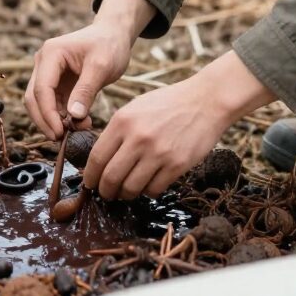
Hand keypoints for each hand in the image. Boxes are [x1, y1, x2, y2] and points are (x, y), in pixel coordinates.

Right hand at [26, 0, 155, 139]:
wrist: (113, 35)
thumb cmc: (109, 45)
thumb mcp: (101, 66)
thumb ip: (86, 91)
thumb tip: (74, 117)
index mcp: (51, 54)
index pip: (41, 89)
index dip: (47, 114)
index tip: (59, 133)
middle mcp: (43, 62)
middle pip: (33, 98)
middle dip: (45, 120)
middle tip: (61, 139)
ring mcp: (48, 72)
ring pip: (40, 103)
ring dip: (54, 120)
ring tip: (79, 130)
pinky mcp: (56, 82)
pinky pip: (52, 104)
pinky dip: (62, 116)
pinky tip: (81, 123)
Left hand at [83, 50, 274, 199]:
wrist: (205, 100)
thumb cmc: (168, 103)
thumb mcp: (135, 108)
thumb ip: (118, 130)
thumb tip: (101, 158)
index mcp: (123, 121)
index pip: (97, 157)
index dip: (90, 176)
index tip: (90, 183)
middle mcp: (137, 137)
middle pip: (110, 177)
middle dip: (105, 191)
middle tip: (107, 194)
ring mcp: (158, 152)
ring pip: (131, 188)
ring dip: (126, 195)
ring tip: (126, 193)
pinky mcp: (177, 165)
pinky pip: (154, 189)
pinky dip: (147, 192)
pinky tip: (148, 185)